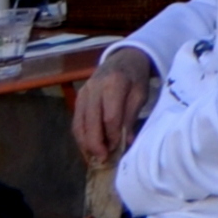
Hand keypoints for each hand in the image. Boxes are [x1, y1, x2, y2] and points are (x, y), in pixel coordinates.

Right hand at [71, 48, 155, 163]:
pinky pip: (76, 121)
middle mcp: (94, 88)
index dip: (112, 135)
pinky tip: (88, 148)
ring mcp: (83, 93)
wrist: (123, 58)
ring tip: (95, 157)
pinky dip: (81, 137)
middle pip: (91, 122)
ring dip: (85, 143)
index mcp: (114, 84)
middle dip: (95, 143)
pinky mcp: (78, 98)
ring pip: (79, 124)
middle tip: (103, 159)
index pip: (109, 116)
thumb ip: (131, 116)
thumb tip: (127, 142)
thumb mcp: (140, 93)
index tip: (117, 148)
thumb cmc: (135, 77)